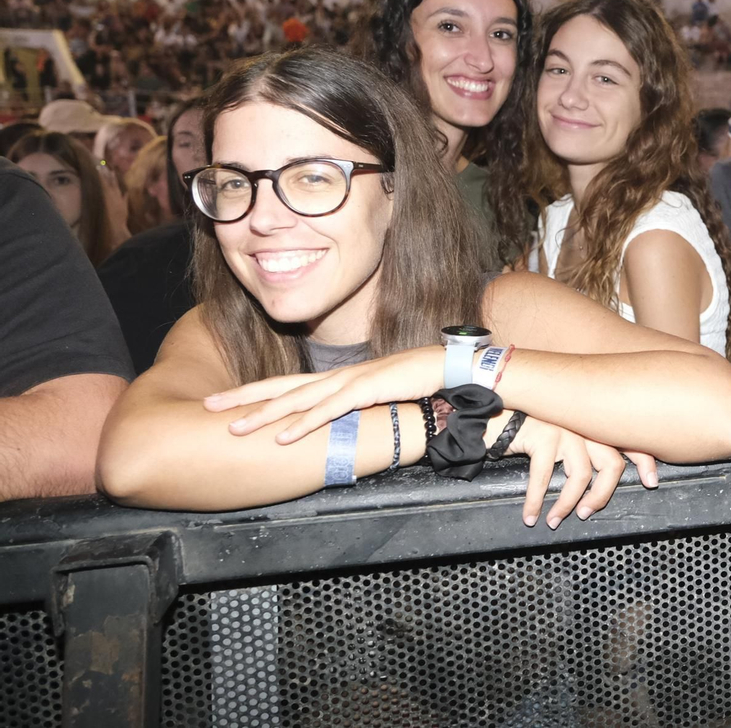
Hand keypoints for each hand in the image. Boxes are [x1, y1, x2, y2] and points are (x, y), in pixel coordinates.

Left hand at [99, 164, 128, 235]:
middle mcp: (114, 194)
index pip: (115, 184)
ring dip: (103, 174)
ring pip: (105, 182)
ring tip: (99, 167)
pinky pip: (102, 187)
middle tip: (102, 164)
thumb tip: (126, 192)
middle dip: (106, 173)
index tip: (111, 170)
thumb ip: (125, 199)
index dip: (113, 176)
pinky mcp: (105, 198)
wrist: (117, 224)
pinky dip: (101, 181)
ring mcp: (109, 196)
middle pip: (110, 181)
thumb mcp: (125, 207)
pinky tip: (97, 176)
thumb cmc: (121, 217)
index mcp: (119, 196)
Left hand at [207, 345, 440, 441]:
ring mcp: (349, 382)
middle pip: (280, 387)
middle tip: (207, 406)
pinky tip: (281, 436)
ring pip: (297, 399)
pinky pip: (328, 411)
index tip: (222, 400)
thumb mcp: (377, 399)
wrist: (448, 370)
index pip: (286, 385)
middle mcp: (336, 377)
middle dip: (242, 397)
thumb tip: (337, 428)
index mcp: (336, 379)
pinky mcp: (366, 390)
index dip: (253, 393)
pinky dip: (303, 424)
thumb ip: (354, 411)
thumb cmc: (416, 385)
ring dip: (263, 414)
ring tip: (234, 428)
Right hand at [509, 420, 658, 528]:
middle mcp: (585, 423)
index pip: (629, 438)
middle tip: (587, 513)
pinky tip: (531, 515)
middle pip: (611, 465)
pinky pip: (543, 477)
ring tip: (555, 521)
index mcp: (594, 422)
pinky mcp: (543, 434)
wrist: (494, 408)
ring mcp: (566, 427)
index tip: (651, 481)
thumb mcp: (564, 434)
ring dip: (567, 504)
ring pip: (580, 475)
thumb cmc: (530, 425)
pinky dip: (536, 501)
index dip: (645, 460)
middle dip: (602, 496)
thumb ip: (585, 448)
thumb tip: (596, 482)